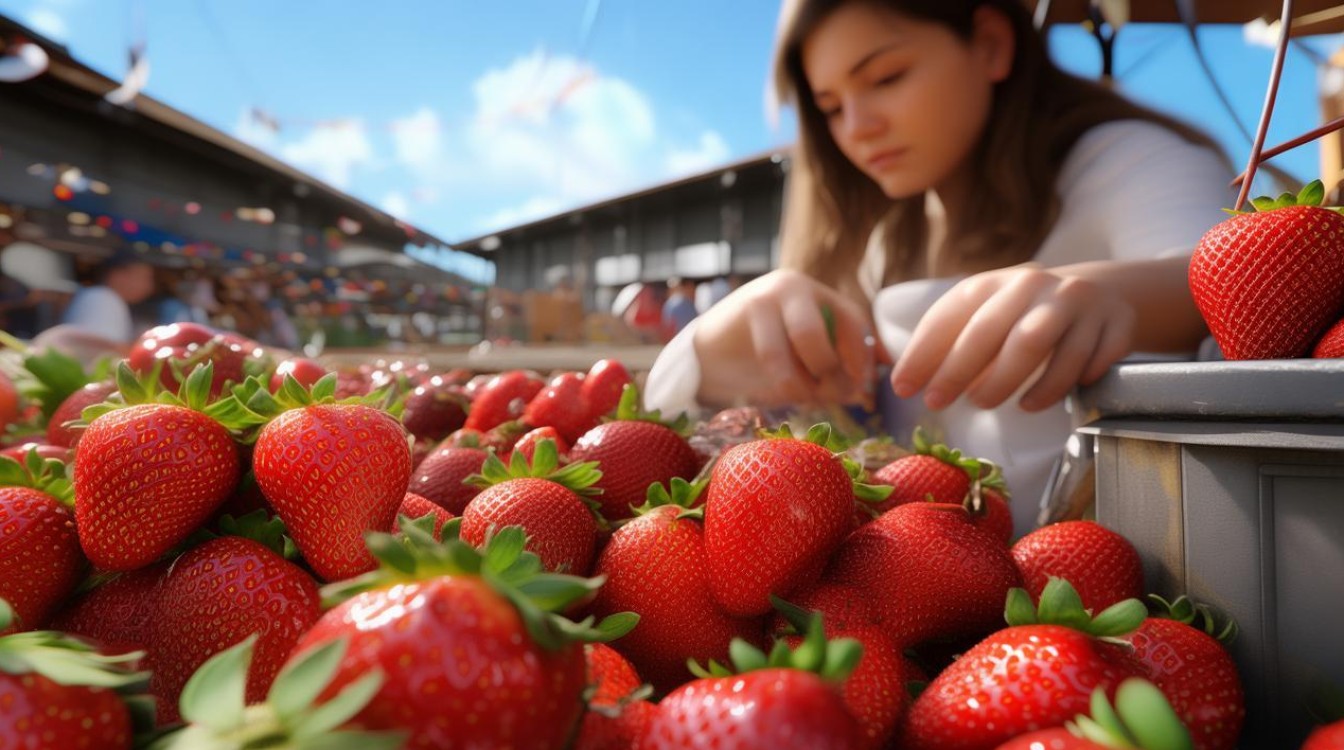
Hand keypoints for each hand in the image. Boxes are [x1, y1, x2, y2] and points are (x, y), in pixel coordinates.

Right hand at [691, 269, 872, 407]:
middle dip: (832, 372)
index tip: (856, 389)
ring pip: (806, 338)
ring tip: (803, 398)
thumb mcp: (802, 361)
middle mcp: (798, 287)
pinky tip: (781, 393)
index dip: (860, 360)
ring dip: (806, 381)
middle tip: (828, 397)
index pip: (855, 324)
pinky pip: (774, 353)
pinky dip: (783, 381)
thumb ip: (830, 368)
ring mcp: (771, 293)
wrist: (705, 355)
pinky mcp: (749, 307)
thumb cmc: (761, 361)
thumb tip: (861, 390)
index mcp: (819, 297)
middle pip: (829, 332)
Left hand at [889, 265, 1135, 411]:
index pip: (950, 314)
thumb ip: (951, 342)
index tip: (903, 388)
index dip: (923, 353)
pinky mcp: (1111, 324)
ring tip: (988, 405)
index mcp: (993, 283)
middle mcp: (1032, 286)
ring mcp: (1074, 303)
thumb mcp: (989, 315)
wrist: (1103, 292)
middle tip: (938, 402)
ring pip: (1035, 344)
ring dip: (1007, 381)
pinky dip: (1059, 386)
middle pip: (989, 330)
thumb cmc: (1027, 315)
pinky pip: (1083, 360)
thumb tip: (907, 382)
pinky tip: (1037, 402)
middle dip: (957, 370)